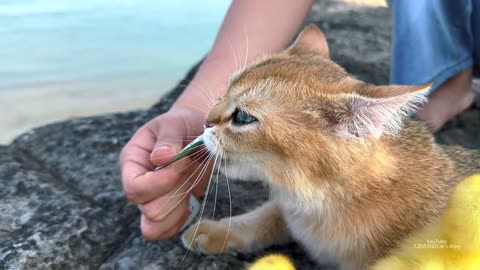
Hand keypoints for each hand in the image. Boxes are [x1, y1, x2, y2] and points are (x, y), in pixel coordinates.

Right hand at [120, 107, 210, 240]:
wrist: (196, 133)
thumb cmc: (182, 125)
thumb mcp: (175, 123)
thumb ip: (168, 138)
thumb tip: (161, 158)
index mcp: (132, 161)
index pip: (134, 187)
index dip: (159, 182)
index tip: (181, 164)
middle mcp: (137, 183)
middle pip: (148, 209)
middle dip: (175, 192)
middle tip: (189, 168)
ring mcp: (151, 199)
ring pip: (155, 226)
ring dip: (179, 208)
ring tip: (189, 183)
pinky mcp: (167, 209)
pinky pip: (166, 230)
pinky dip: (180, 220)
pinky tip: (190, 199)